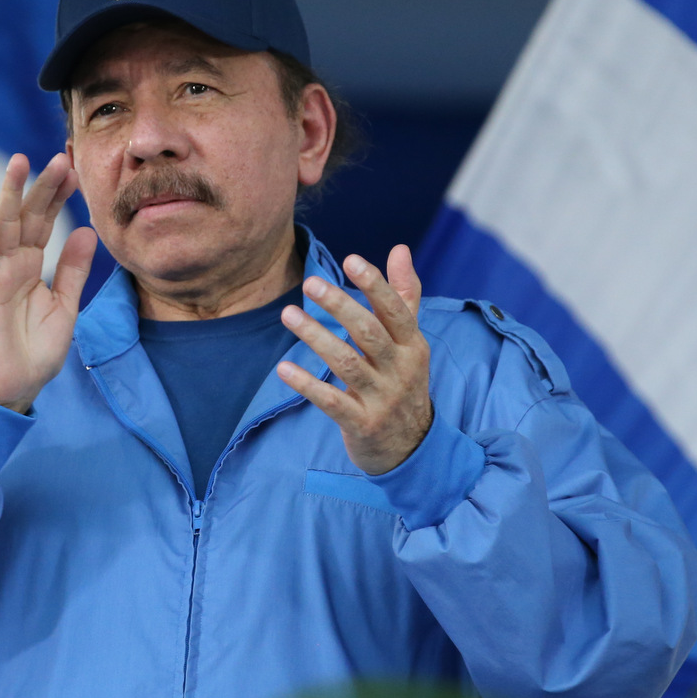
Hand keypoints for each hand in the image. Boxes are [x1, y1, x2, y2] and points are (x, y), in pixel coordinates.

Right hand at [0, 153, 96, 413]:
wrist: (14, 387)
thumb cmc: (34, 351)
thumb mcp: (65, 306)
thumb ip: (73, 270)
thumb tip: (88, 231)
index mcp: (31, 266)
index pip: (45, 223)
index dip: (58, 197)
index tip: (75, 172)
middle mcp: (11, 263)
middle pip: (26, 216)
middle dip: (40, 187)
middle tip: (58, 158)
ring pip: (2, 225)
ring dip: (9, 193)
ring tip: (19, 161)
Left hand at [276, 245, 431, 474]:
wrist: (411, 448)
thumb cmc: (403, 383)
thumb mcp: (410, 343)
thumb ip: (403, 297)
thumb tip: (399, 249)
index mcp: (413, 345)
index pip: (395, 310)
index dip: (375, 285)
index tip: (350, 259)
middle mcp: (401, 370)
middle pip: (369, 332)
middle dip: (340, 306)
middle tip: (309, 282)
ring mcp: (382, 399)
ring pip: (347, 363)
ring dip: (316, 337)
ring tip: (288, 314)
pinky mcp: (362, 424)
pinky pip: (331, 401)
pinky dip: (307, 384)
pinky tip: (283, 368)